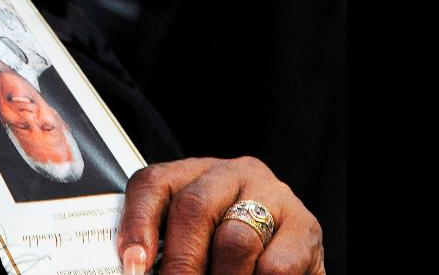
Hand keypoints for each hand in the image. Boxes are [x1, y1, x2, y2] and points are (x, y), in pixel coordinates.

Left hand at [117, 157, 323, 274]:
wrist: (285, 259)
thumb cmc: (223, 249)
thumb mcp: (192, 240)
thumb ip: (165, 248)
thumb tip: (137, 269)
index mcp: (194, 173)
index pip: (155, 183)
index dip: (137, 224)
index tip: (133, 264)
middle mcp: (232, 174)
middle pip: (194, 207)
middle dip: (179, 262)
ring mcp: (272, 195)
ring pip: (234, 239)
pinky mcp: (305, 227)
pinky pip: (273, 265)